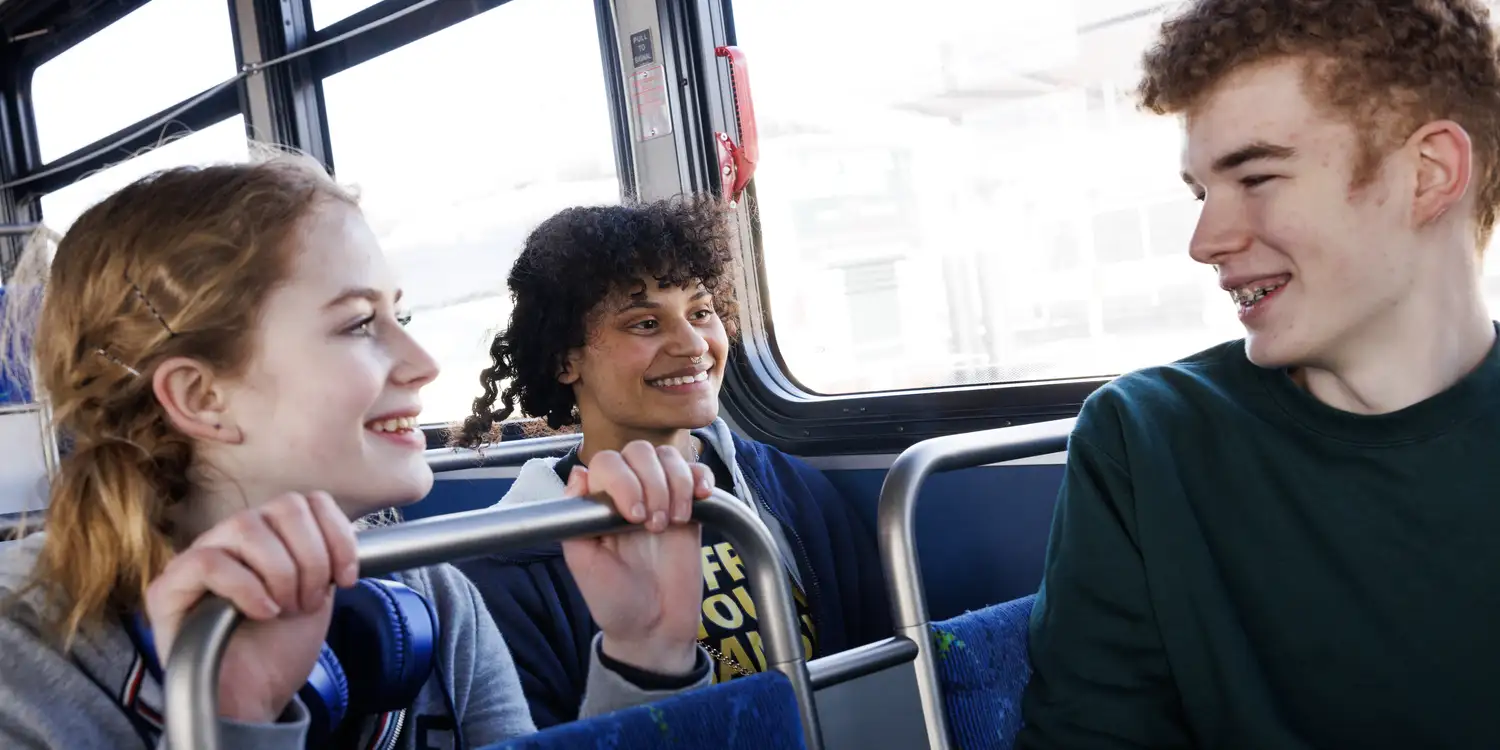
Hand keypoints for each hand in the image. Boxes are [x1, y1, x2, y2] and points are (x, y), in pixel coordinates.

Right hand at [145, 491, 358, 722]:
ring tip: (285, 609)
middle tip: (308, 602)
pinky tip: (262, 612)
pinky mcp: (168, 588)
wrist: (255, 697)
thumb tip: (343, 534)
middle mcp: (232, 538)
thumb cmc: (279, 648)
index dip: (336, 534)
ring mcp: (197, 557)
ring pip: (247, 526)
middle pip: (285, 506)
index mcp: (269, 535)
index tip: (345, 579)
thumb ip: (324, 555)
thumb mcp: (317, 592)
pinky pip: (209, 562)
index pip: (307, 500)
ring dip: (281, 573)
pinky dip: (246, 586)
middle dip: (312, 559)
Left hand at [562, 441, 713, 675]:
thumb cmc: (614, 599)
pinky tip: (700, 498)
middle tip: (653, 524)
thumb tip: (578, 475)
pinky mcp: (691, 509)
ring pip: (670, 457)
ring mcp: (662, 498)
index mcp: (600, 503)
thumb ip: (574, 520)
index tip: (632, 517)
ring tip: (673, 522)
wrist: (654, 627)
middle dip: (651, 482)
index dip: (622, 480)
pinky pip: (699, 474)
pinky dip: (701, 478)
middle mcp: (630, 493)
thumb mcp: (583, 565)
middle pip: (640, 451)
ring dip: (675, 483)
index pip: (607, 463)